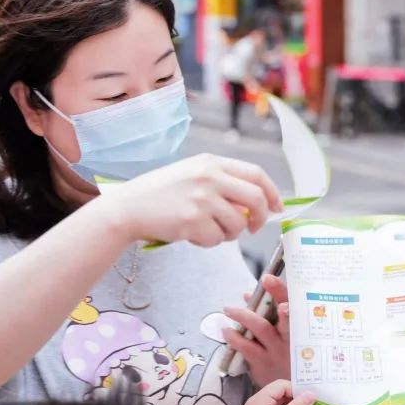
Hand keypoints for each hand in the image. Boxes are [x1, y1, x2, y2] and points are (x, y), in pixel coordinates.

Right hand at [100, 154, 282, 246]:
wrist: (128, 207)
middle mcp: (209, 176)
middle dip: (260, 218)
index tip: (277, 207)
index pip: (256, 174)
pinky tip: (191, 234)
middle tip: (252, 228)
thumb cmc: (161, 193)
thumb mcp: (193, 174)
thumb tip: (256, 205)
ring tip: (208, 229)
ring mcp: (201, 198)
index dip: (272, 192)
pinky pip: (217, 239)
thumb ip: (223, 183)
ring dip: (228, 234)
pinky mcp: (192, 220)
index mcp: (211, 162)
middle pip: (255, 198)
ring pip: (237, 224)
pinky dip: (209, 242)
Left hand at [223, 275, 291, 383]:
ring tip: (229, 309)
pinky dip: (235, 339)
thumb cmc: (291, 357)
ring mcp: (277, 352)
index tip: (267, 278)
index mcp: (300, 328)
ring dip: (244, 317)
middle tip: (253, 289)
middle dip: (270, 299)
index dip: (280, 290)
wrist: (296, 391)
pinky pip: (247, 349)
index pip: (293, 304)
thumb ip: (271, 315)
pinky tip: (227, 332)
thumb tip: (248, 296)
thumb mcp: (291, 336)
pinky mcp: (263, 364)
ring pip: (261, 330)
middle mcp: (291, 338)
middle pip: (282, 315)